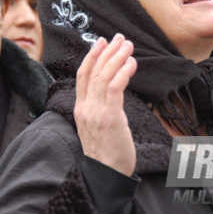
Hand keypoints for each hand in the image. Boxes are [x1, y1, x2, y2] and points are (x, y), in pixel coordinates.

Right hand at [74, 34, 137, 176]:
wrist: (107, 175)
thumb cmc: (107, 153)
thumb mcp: (99, 127)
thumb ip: (102, 109)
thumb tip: (114, 93)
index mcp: (80, 110)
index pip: (82, 77)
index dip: (91, 57)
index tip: (102, 43)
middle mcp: (85, 108)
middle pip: (94, 72)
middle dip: (107, 52)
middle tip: (119, 38)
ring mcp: (95, 113)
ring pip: (104, 77)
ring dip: (117, 58)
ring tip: (128, 46)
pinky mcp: (110, 118)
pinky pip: (115, 88)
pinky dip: (123, 72)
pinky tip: (132, 63)